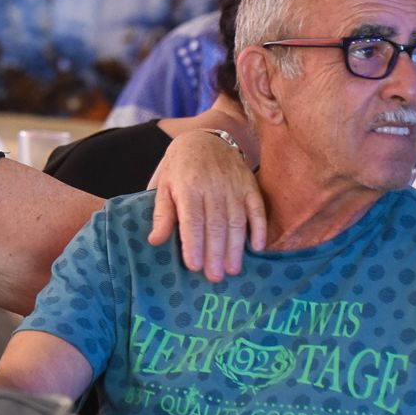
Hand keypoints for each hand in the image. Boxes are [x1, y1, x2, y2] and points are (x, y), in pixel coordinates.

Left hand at [147, 131, 266, 281]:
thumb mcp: (163, 185)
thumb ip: (162, 213)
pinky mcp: (249, 184)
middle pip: (216, 224)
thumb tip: (155, 241)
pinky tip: (258, 247)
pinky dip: (260, 227)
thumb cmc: (179, 168)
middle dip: (215, 252)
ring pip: (237, 219)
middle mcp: (213, 185)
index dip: (194, 243)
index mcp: (188, 186)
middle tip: (215, 277)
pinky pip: (257, 207)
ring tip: (233, 269)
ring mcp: (234, 184)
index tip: (194, 266)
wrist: (203, 137)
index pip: (192, 219)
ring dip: (236, 247)